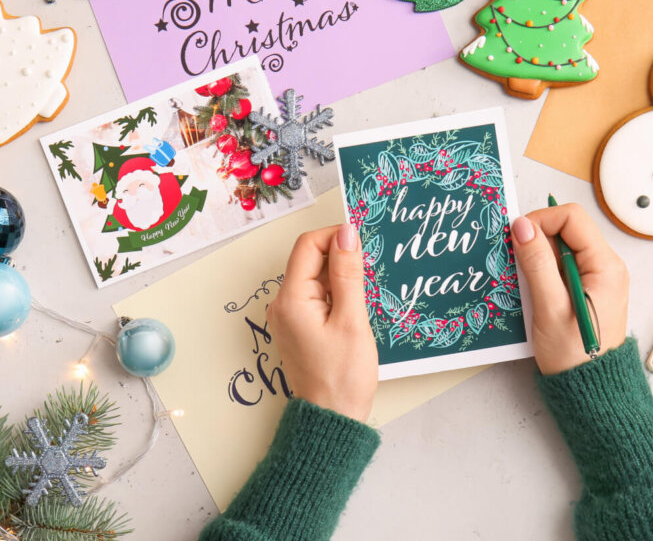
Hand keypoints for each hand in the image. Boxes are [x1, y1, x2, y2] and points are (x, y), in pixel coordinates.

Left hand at [267, 224, 378, 420]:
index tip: (363, 240)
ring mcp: (288, 317)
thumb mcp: (352, 320)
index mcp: (291, 299)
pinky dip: (336, 295)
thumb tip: (347, 234)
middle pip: (310, 260)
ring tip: (365, 297)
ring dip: (341, 278)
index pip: (308, 245)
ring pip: (315, 278)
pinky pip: (316, 297)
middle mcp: (282, 305)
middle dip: (340, 258)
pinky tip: (355, 310)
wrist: (332, 417)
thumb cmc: (343, 376)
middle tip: (370, 270)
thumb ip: (348, 273)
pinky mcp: (298, 327)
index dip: (336, 236)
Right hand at [511, 204, 628, 375]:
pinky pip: (560, 266)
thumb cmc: (575, 354)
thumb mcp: (550, 306)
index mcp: (605, 265)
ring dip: (536, 258)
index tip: (517, 238)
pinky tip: (532, 290)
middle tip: (517, 263)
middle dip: (536, 239)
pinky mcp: (584, 288)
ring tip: (525, 283)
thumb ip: (537, 262)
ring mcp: (596, 277)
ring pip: (560, 248)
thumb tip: (522, 226)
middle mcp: (605, 266)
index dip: (540, 220)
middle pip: (566, 229)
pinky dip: (541, 271)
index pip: (571, 217)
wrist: (590, 388)